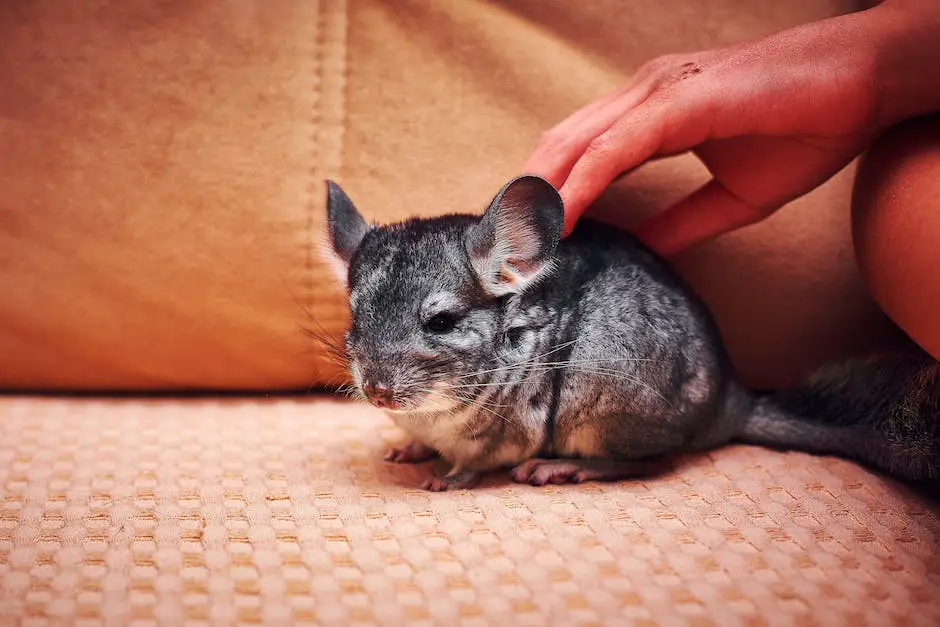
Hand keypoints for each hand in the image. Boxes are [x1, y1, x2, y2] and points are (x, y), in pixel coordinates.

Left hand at [524, 9, 890, 255]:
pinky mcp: (680, 100)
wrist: (868, 83)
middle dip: (526, 200)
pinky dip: (582, 184)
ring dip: (541, 196)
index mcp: (649, 113)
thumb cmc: (807, 128)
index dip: (544, 197)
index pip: (576, 154)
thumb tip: (643, 252)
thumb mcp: (733, 197)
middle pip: (559, 148)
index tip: (525, 242)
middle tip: (505, 250)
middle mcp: (643, 95)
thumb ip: (681, 222)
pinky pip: (615, 147)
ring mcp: (658, 92)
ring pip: (575, 145)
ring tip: (519, 243)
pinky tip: (561, 218)